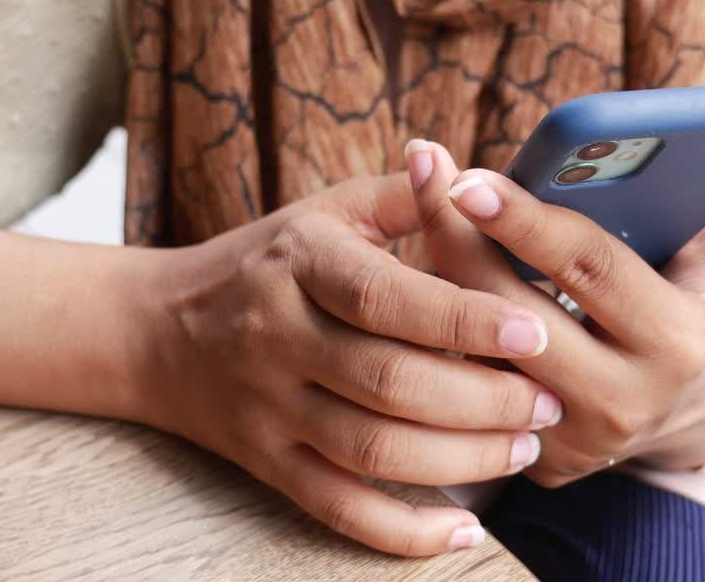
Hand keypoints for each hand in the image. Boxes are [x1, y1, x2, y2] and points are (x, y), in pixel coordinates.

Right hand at [136, 174, 562, 555]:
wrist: (155, 331)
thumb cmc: (264, 262)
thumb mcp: (322, 213)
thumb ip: (402, 198)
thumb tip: (470, 172)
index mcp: (302, 264)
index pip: (389, 298)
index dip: (466, 320)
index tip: (536, 333)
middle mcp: (279, 337)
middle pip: (391, 383)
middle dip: (484, 400)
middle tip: (549, 402)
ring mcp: (270, 408)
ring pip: (373, 450)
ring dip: (462, 460)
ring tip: (524, 449)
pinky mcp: (266, 464)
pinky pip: (337, 508)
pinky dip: (401, 531)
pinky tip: (462, 531)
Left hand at [404, 140, 704, 485]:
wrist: (690, 407)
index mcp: (677, 344)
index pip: (591, 270)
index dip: (527, 219)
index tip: (469, 174)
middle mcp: (624, 403)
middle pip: (515, 313)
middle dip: (458, 239)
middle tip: (424, 172)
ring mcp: (574, 441)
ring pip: (478, 354)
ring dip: (436, 280)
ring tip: (418, 206)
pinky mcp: (537, 461)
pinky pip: (468, 389)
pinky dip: (439, 329)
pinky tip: (419, 271)